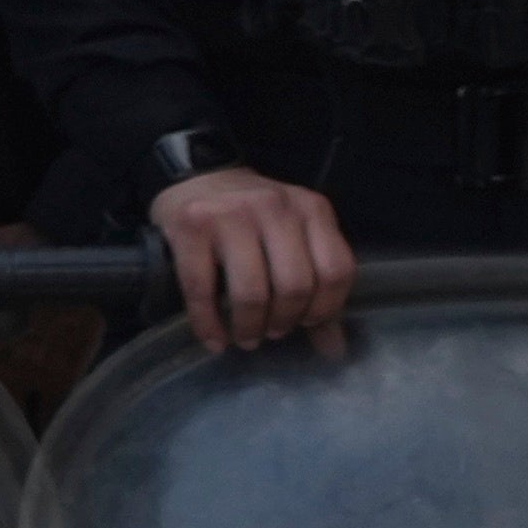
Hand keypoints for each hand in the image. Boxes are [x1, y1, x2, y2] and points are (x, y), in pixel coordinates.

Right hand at [145, 154, 356, 353]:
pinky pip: (202, 289)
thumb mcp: (292, 238)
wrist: (196, 177)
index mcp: (311, 209)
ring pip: (252, 292)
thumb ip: (317, 285)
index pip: (336, 270)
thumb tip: (333, 349)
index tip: (306, 324)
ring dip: (249, 327)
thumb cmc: (250, 217)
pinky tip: (214, 339)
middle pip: (295, 285)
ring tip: (246, 337)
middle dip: (284, 322)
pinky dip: (208, 324)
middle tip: (273, 333)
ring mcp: (231, 215)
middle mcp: (275, 207)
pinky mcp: (191, 227)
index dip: (324, 309)